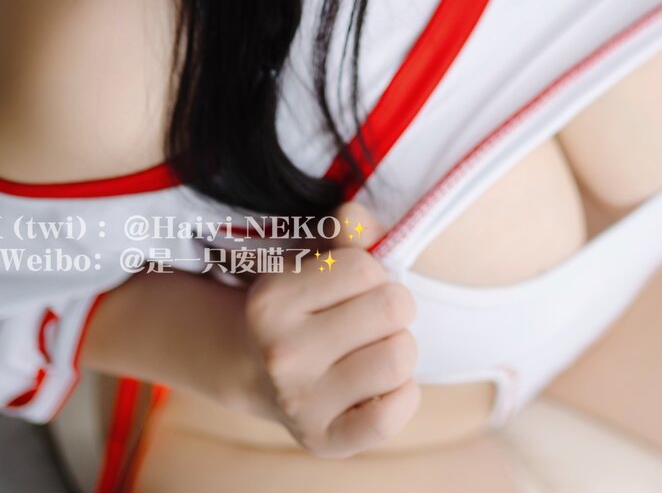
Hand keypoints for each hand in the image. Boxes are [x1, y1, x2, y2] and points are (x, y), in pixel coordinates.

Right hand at [238, 200, 419, 456]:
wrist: (259, 371)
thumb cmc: (305, 307)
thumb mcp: (314, 259)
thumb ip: (346, 231)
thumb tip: (358, 220)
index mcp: (272, 301)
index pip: (367, 267)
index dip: (371, 275)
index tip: (353, 289)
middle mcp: (280, 354)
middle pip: (393, 310)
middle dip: (392, 309)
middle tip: (370, 321)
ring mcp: (299, 402)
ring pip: (400, 358)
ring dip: (398, 349)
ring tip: (372, 350)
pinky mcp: (322, 440)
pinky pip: (392, 414)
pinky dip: (403, 397)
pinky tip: (381, 388)